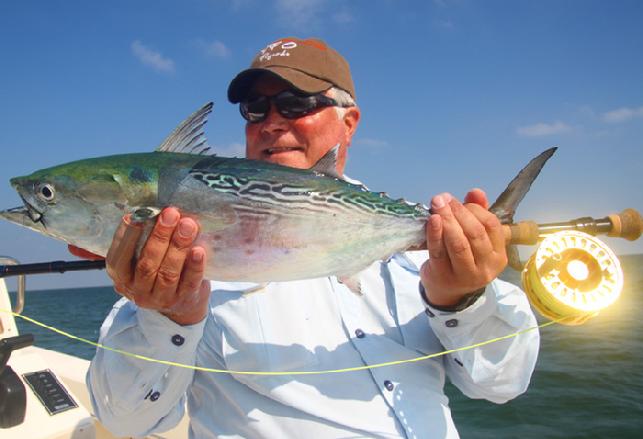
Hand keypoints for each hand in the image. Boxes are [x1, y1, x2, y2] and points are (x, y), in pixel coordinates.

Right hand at [103, 207, 208, 324]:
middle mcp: (138, 290)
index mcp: (122, 276)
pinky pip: (189, 283)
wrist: (183, 302)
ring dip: (178, 246)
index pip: (118, 258)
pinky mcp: (184, 300)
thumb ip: (146, 238)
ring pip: (168, 273)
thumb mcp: (146, 256)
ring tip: (188, 225)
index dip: (127, 236)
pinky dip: (195, 266)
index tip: (138, 215)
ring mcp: (162, 299)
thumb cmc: (161, 268)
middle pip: (146, 264)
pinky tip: (199, 250)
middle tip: (171, 214)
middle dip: (159, 236)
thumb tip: (156, 209)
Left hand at [420, 188, 506, 306]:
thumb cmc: (462, 259)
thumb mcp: (474, 239)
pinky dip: (435, 234)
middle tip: (443, 198)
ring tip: (437, 204)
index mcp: (498, 256)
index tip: (457, 201)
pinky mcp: (444, 276)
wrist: (446, 291)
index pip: (492, 226)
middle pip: (475, 234)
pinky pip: (439, 252)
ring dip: (447, 220)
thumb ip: (478, 213)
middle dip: (459, 212)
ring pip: (459, 243)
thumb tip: (476, 192)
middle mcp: (486, 267)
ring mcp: (465, 274)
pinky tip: (432, 220)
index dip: (475, 210)